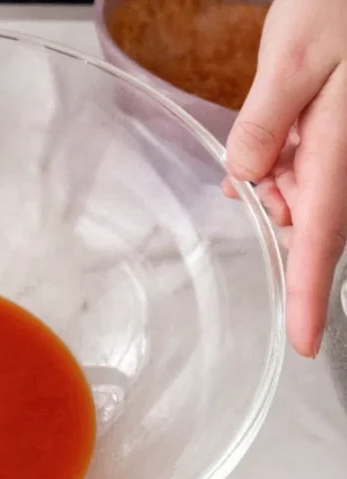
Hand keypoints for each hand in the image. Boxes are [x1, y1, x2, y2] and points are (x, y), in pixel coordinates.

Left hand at [223, 0, 346, 357]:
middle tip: (265, 138)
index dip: (310, 296)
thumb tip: (244, 179)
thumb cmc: (339, 5)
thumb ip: (263, 124)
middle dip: (272, 201)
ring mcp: (345, 150)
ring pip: (302, 192)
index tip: (305, 342)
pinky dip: (280, 161)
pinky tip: (271, 138)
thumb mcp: (289, 59)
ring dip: (275, 177)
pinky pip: (306, 168)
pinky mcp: (338, 137)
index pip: (321, 240)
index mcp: (341, 150)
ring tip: (276, 114)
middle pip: (305, 217)